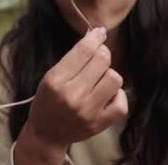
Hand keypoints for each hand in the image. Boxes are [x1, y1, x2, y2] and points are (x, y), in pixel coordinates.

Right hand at [15, 28, 127, 162]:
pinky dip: (117, 96)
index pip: (84, 49)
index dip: (95, 37)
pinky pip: (121, 103)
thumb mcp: (51, 76)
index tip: (100, 32)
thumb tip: (98, 34)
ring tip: (99, 81)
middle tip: (97, 59)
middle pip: (102, 60)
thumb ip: (73, 58)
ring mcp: (87, 111)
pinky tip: (106, 96)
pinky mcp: (99, 124)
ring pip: (114, 78)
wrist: (46, 134)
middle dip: (102, 54)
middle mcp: (72, 95)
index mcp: (56, 80)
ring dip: (108, 75)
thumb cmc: (48, 101)